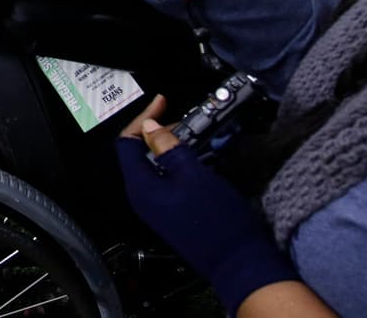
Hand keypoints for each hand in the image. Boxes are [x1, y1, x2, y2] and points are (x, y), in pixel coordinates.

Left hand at [116, 96, 298, 314]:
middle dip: (161, 133)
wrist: (240, 262)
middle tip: (186, 122)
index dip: (143, 118)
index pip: (126, 142)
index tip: (162, 104)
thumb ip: (168, 147)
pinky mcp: (174, 212)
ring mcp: (158, 207)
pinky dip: (181, 165)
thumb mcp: (193, 174)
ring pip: (157, 166)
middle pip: (140, 153)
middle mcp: (144, 197)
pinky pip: (170, 180)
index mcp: (140, 186)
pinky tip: (199, 160)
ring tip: (195, 138)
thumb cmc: (219, 222)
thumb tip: (149, 127)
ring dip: (174, 148)